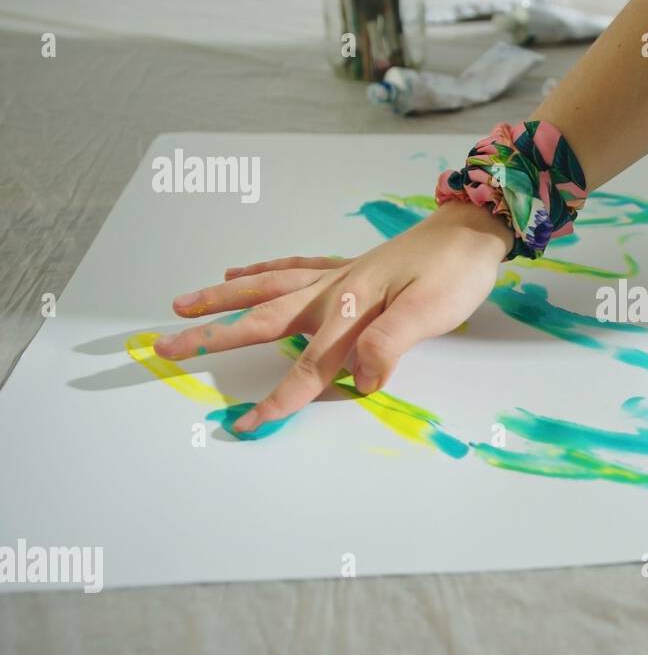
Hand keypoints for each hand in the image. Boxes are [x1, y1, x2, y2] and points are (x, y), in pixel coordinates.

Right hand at [153, 200, 511, 432]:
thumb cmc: (456, 271)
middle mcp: (335, 291)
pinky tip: (239, 272)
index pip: (311, 365)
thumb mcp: (434, 311)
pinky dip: (264, 270)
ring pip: (269, 288)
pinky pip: (295, 267)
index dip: (281, 399)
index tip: (248, 425)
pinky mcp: (351, 267)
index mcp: (353, 308)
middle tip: (166, 347)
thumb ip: (392, 343)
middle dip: (215, 337)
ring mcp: (339, 276)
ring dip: (225, 298)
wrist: (473, 230)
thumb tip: (358, 380)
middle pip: (266, 320)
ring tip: (182, 303)